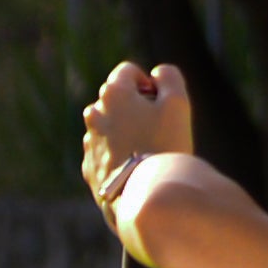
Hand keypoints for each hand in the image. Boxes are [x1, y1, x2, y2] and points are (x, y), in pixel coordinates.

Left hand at [78, 60, 194, 206]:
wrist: (144, 195)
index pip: (128, 72)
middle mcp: (94, 113)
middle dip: (136, 108)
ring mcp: (89, 142)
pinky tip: (136, 170)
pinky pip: (105, 154)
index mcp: (113, 93)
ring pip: (109, 127)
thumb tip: (157, 74)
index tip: (161, 105)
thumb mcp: (177, 103)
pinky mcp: (90, 168)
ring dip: (125, 132)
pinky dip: (118, 156)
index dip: (149, 84)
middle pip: (117, 100)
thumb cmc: (163, 145)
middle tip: (158, 130)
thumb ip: (170, 77)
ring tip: (147, 152)